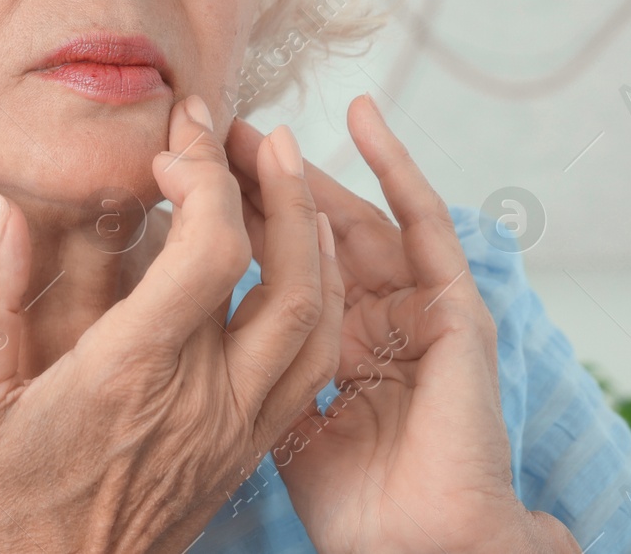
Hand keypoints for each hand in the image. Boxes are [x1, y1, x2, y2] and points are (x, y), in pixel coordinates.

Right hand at [0, 95, 343, 553]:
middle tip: (257, 131)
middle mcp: (204, 397)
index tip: (174, 142)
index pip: (212, 254)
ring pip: (317, 315)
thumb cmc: (10, 503)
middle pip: (284, 274)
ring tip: (289, 173)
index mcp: (133, 375)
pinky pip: (317, 360)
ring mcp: (240, 424)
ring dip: (313, 232)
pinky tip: (304, 253)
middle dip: (280, 186)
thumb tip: (4, 208)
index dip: (207, 180)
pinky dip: (323, 293)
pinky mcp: (255, 443)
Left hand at [227, 95, 575, 553]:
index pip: (277, 266)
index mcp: (333, 350)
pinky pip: (425, 224)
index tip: (176, 177)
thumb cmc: (355, 510)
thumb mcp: (280, 427)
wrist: (420, 547)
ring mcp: (416, 311)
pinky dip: (397, 167)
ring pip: (355, 220)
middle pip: (310, 233)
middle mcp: (373, 323)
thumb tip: (195, 332)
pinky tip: (361, 119)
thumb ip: (251, 375)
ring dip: (308, 169)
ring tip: (255, 124)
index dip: (234, 218)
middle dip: (260, 181)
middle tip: (206, 131)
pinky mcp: (454, 307)